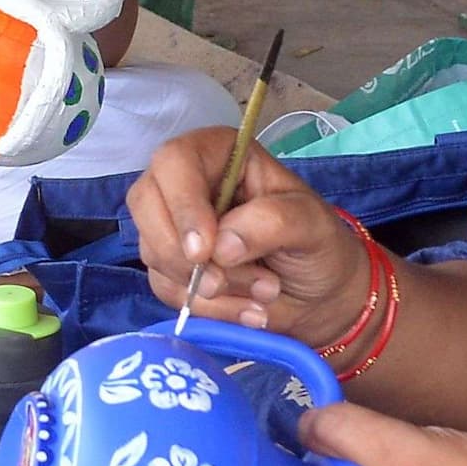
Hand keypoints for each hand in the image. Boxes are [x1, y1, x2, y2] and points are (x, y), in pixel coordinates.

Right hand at [124, 128, 371, 336]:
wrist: (321, 297)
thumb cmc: (318, 246)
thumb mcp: (311, 225)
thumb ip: (272, 223)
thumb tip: (221, 246)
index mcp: (220, 156)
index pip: (175, 161)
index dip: (183, 204)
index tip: (206, 250)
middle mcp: (188, 185)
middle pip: (145, 203)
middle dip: (182, 253)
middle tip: (222, 281)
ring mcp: (175, 228)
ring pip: (153, 252)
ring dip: (210, 286)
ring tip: (264, 291)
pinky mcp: (172, 269)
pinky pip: (166, 289)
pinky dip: (209, 309)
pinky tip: (247, 309)